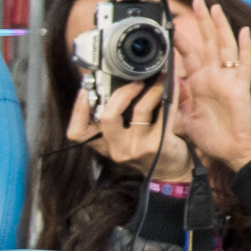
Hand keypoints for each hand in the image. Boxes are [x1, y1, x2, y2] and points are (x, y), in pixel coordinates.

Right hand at [65, 73, 193, 182]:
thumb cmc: (146, 147)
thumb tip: (117, 81)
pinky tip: (172, 86)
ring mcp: (136, 148)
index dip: (77, 109)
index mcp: (104, 145)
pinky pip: (164, 113)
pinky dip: (169, 95)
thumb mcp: (125, 137)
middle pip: (108, 117)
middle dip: (122, 92)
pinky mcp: (157, 145)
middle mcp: (116, 148)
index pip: (77, 132)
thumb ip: (117, 118)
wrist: (170, 171)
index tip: (84, 90)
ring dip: (151, 89)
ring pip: (140, 110)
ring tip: (160, 80)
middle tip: (136, 81)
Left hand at [168, 0, 250, 174]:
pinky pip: (243, 65)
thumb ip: (181, 99)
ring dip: (220, 27)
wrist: (236, 152)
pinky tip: (242, 33)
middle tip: (196, 1)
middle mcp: (215, 77)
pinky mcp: (240, 88)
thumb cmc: (214, 139)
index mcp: (200, 84)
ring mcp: (229, 80)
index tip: (172, 25)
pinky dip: (244, 49)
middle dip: (202, 21)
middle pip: (208, 43)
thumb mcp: (186, 119)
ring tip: (214, 8)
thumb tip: (174, 79)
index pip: (189, 55)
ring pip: (224, 47)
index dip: (180, 39)